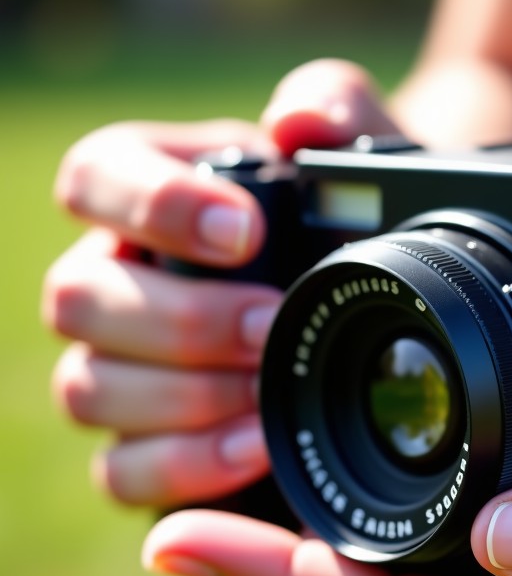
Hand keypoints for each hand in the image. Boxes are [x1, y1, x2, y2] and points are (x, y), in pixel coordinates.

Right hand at [43, 59, 399, 506]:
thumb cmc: (347, 216)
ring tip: (267, 397)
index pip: (96, 176)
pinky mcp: (143, 439)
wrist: (369, 291)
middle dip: (181, 320)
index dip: (153, 204)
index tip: (244, 230)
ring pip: (88, 387)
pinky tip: (255, 448)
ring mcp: (119, 363)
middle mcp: (117, 278)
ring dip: (181, 398)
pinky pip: (123, 468)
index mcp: (150, 192)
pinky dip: (185, 465)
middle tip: (270, 326)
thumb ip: (336, 108)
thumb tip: (300, 120)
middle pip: (78, 298)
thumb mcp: (357, 153)